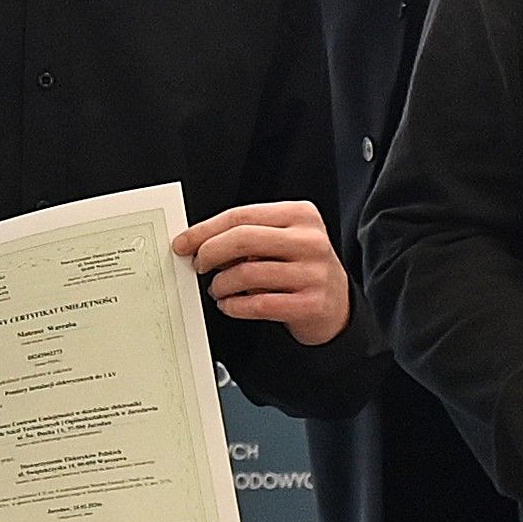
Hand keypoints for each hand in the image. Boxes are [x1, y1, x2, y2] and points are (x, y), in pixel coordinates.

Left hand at [178, 199, 352, 349]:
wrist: (338, 305)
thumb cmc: (301, 268)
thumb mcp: (283, 240)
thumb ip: (249, 235)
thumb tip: (199, 241)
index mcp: (301, 215)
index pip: (241, 215)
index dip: (205, 230)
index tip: (184, 242)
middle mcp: (310, 241)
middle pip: (242, 238)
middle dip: (210, 252)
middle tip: (199, 264)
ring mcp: (313, 273)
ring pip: (246, 273)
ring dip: (221, 284)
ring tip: (218, 288)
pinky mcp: (311, 304)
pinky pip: (257, 304)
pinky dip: (234, 306)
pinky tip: (230, 304)